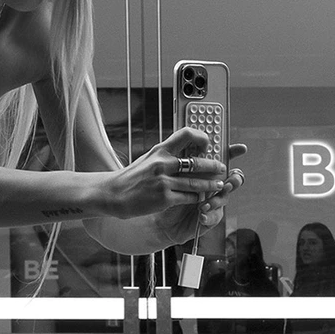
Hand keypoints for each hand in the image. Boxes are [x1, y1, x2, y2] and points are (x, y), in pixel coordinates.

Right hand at [103, 136, 231, 226]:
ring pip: (196, 182)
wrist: (113, 194)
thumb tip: (186, 152)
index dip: (201, 137)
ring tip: (219, 185)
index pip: (186, 134)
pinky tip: (202, 199)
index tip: (207, 144)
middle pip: (196, 162)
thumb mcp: (148, 159)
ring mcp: (164, 181)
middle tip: (221, 168)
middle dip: (213, 166)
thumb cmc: (132, 177)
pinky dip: (197, 198)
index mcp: (160, 150)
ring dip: (210, 185)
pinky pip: (188, 198)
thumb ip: (166, 156)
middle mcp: (163, 163)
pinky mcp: (164, 198)